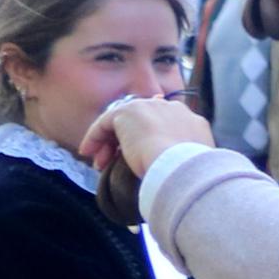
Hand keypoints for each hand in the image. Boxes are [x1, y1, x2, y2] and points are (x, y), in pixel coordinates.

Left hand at [85, 95, 212, 181]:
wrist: (181, 167)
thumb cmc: (189, 172)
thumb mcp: (190, 161)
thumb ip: (180, 155)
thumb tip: (169, 166)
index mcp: (191, 120)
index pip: (163, 122)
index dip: (149, 137)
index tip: (138, 156)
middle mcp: (171, 108)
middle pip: (141, 120)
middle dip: (127, 140)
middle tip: (116, 162)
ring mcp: (149, 106)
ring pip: (122, 122)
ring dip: (109, 143)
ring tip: (101, 164)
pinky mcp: (127, 112)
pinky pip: (104, 123)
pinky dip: (94, 137)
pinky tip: (88, 153)